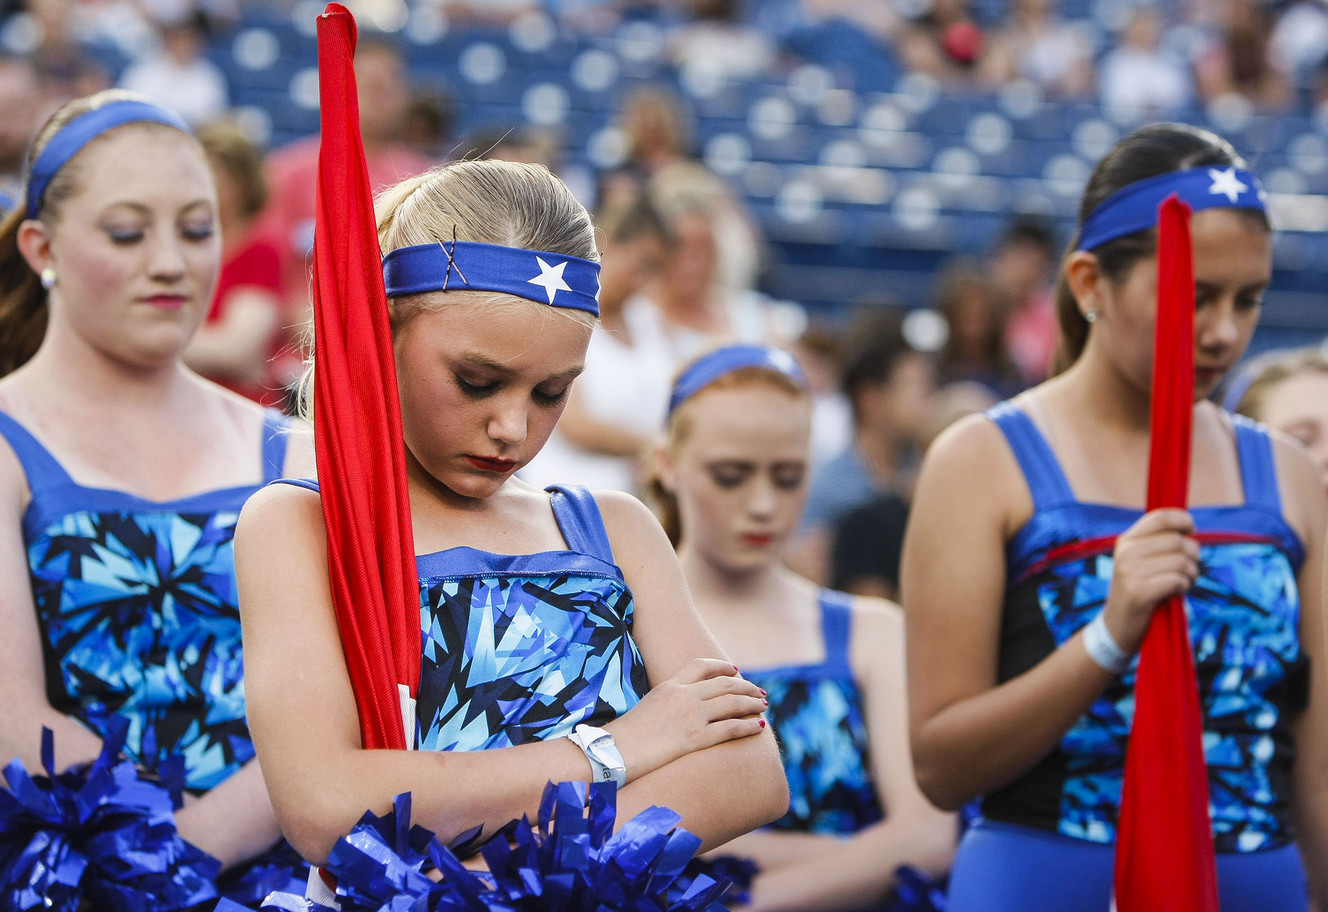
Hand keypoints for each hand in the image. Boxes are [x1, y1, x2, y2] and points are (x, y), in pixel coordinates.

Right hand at [604, 657, 767, 781]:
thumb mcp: (647, 707)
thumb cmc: (625, 736)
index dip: (722, 667)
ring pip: (732, 703)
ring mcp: (690, 716)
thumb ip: (666, 701)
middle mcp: (683, 695)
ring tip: (763, 705)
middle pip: (724, 683)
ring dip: (752, 703)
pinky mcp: (695, 738)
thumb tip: (678, 708)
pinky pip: (729, 728)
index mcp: (669, 685)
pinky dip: (747, 726)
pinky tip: (758, 726)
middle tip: (759, 692)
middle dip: (745, 687)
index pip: (701, 666)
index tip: (735, 671)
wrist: (614, 752)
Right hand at [1102, 508, 1199, 654]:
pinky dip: (1184, 586)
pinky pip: (1177, 580)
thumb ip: (1158, 544)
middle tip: (1190, 568)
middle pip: (1177, 541)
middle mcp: (1125, 553)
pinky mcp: (1138, 592)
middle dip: (1194, 555)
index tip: (1192, 531)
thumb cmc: (1139, 590)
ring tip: (1184, 582)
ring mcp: (1129, 572)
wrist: (1118, 626)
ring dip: (1192, 574)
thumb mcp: (1140, 562)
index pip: (1160, 517)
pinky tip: (1176, 592)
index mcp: (1126, 541)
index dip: (1183, 520)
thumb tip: (1191, 531)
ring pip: (1181, 562)